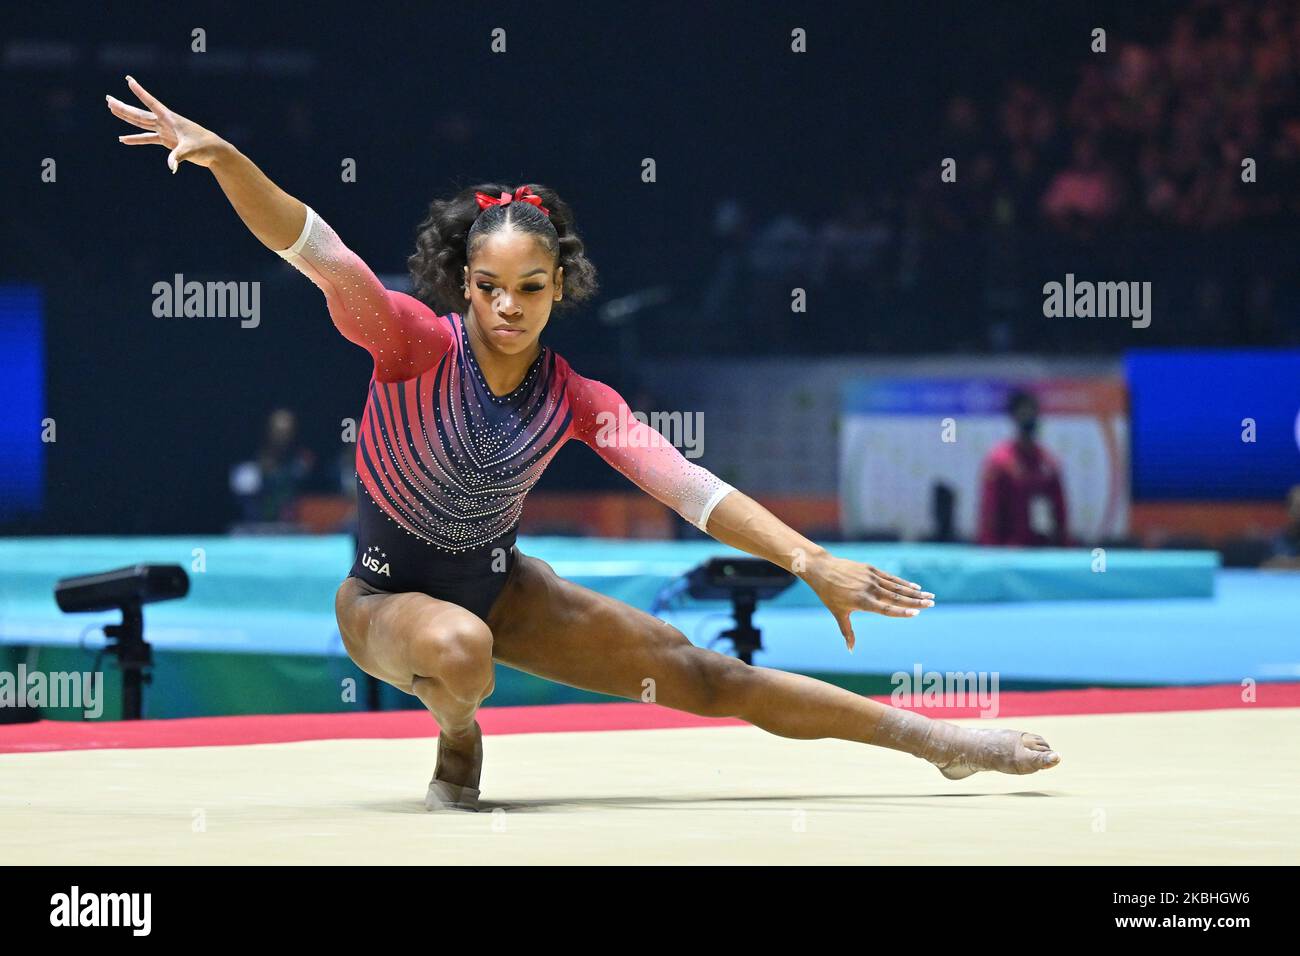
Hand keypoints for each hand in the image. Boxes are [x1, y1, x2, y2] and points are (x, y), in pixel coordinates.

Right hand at [106, 75, 226, 172]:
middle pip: (140, 113)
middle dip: (124, 107)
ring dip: (126, 117)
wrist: (215, 152)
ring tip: (112, 109)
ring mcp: (165, 131)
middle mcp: (165, 122)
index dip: (139, 91)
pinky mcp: (167, 141)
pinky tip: (123, 140)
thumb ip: (178, 157)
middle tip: (108, 99)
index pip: (151, 102)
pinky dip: (135, 140)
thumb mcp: (191, 150)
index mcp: (170, 118)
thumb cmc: (205, 147)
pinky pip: (147, 139)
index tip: (129, 80)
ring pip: (141, 123)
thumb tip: (171, 167)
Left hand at [799, 553, 934, 651]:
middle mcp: (869, 589)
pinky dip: (903, 583)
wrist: (823, 569)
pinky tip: (915, 587)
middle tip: (931, 604)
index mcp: (862, 602)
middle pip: (897, 597)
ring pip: (897, 587)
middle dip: (915, 601)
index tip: (916, 614)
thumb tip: (850, 650)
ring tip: (929, 596)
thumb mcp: (838, 613)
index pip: (886, 609)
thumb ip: (847, 632)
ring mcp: (871, 578)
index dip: (902, 612)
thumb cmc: (829, 594)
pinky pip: (890, 578)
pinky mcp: (871, 569)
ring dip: (914, 592)